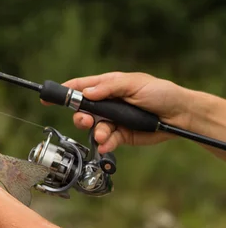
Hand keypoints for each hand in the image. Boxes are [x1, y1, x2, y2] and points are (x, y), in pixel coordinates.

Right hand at [51, 72, 193, 153]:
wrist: (180, 116)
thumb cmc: (160, 93)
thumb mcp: (134, 84)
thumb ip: (109, 87)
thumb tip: (86, 92)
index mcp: (108, 86)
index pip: (81, 87)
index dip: (64, 92)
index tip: (47, 97)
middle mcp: (107, 104)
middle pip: (82, 111)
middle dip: (80, 117)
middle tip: (85, 121)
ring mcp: (113, 120)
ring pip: (93, 128)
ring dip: (95, 132)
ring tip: (103, 134)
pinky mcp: (120, 136)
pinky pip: (106, 141)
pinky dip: (105, 143)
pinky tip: (108, 143)